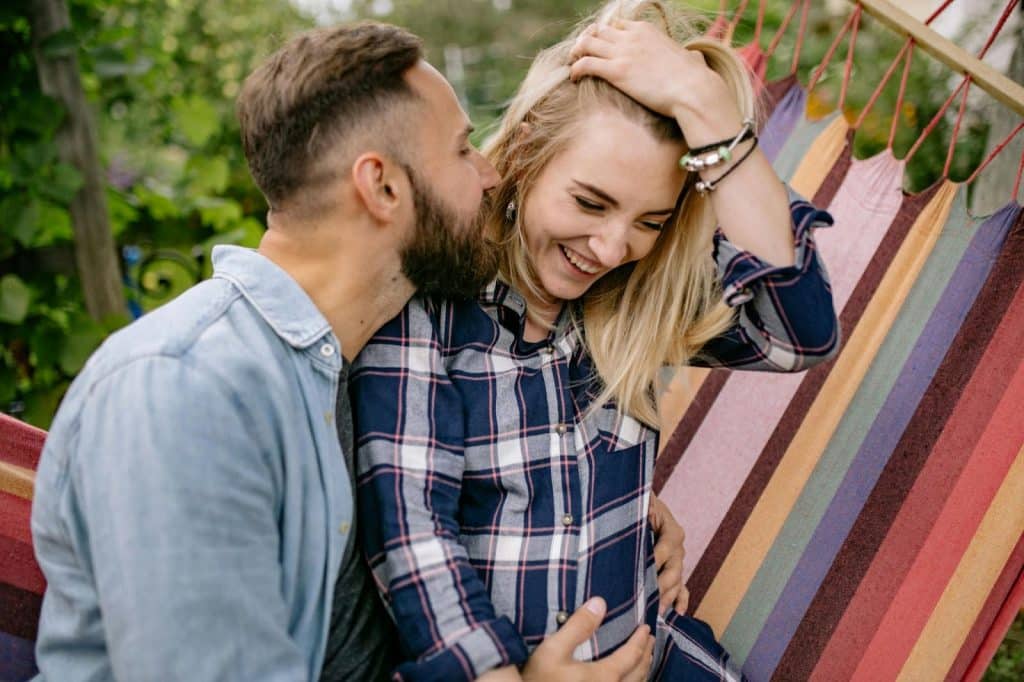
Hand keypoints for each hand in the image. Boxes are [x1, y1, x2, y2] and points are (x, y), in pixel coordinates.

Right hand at [522, 597, 654, 681]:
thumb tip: (600, 602)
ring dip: (643, 671)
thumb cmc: (539, 680)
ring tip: (644, 659)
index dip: (640, 641)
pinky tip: (627, 680)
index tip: (646, 627)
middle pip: (638, 673)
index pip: (631, 656)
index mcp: (605, 676)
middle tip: (650, 641)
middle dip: (646, 655)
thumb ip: (577, 626)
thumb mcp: (553, 650)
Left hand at [568, 19, 742, 142]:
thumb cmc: (694, 79)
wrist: (693, 90)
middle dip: (586, 41)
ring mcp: (622, 53)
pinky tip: (574, 79)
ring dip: (576, 53)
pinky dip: (575, 70)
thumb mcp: (689, 58)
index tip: (600, 48)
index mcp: (646, 30)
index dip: (605, 35)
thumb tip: (696, 59)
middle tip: (581, 56)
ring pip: (586, 43)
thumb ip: (686, 55)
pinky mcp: (616, 72)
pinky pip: (585, 64)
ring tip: (574, 65)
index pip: (616, 25)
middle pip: (597, 31)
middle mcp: (631, 37)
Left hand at [649, 494, 687, 614]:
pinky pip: (682, 588)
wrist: (644, 505)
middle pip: (673, 570)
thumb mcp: (642, 504)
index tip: (640, 574)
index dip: (654, 561)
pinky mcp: (673, 570)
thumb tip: (644, 510)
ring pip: (676, 581)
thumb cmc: (641, 504)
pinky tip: (678, 612)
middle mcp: (678, 547)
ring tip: (658, 610)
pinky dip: (681, 600)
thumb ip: (643, 509)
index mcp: (672, 530)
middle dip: (662, 586)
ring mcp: (677, 561)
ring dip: (668, 596)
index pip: (665, 549)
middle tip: (648, 600)